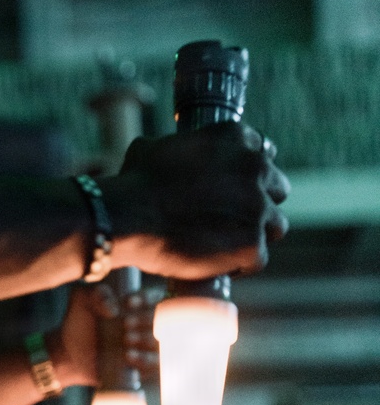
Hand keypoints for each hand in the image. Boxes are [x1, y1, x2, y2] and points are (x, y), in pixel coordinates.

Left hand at [48, 283, 160, 388]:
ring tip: (126, 339)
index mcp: (137, 307)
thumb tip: (113, 308)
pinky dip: (145, 360)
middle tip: (126, 323)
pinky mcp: (142, 369)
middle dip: (146, 320)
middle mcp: (146, 327)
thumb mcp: (82, 300)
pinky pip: (155, 366)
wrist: (68, 352)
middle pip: (162, 320)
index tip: (128, 303)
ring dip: (147, 340)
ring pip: (161, 344)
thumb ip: (97, 293)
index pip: (155, 298)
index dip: (147, 299)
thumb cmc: (78, 322)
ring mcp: (145, 349)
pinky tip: (128, 356)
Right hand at [102, 122, 289, 278]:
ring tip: (227, 246)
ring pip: (275, 225)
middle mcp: (254, 168)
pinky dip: (241, 265)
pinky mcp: (251, 244)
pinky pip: (258, 259)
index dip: (247, 173)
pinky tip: (221, 267)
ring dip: (255, 234)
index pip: (262, 152)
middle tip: (232, 217)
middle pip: (277, 188)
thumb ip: (178, 147)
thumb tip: (167, 152)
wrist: (127, 217)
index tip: (235, 186)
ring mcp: (257, 208)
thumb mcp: (155, 148)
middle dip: (259, 202)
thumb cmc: (135, 182)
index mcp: (234, 137)